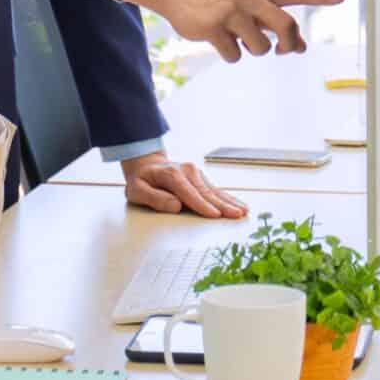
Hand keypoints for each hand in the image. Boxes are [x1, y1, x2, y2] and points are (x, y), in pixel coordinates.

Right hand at [92, 0, 345, 62]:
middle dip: (287, 44)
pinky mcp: (212, 26)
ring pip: (260, 48)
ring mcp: (230, 10)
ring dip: (252, 50)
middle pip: (286, 26)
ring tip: (237, 38)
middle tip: (282, 50)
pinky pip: (235, 55)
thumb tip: (302, 47)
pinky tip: (218, 40)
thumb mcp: (252, 7)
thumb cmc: (225, 3)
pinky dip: (230, 54)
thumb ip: (276, 23)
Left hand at [121, 152, 247, 218]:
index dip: (202, 205)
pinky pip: (216, 190)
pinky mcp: (201, 178)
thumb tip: (175, 206)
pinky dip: (229, 198)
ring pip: (215, 191)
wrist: (147, 164)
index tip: (214, 215)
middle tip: (236, 215)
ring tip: (243, 211)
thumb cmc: (142, 180)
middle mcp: (188, 171)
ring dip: (230, 202)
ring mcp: (196, 173)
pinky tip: (240, 205)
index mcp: (171, 174)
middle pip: (206, 192)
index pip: (189, 193)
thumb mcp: (136, 190)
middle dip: (222, 205)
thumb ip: (154, 198)